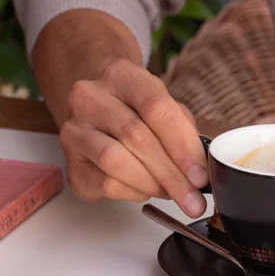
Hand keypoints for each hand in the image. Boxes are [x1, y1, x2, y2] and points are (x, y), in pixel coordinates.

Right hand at [59, 59, 208, 216]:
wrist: (100, 111)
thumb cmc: (142, 112)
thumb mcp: (169, 110)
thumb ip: (186, 135)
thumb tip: (202, 172)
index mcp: (122, 76)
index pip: (156, 109)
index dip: (182, 146)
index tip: (201, 175)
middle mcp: (90, 97)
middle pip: (137, 137)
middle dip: (172, 175)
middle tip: (193, 199)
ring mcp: (74, 129)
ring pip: (115, 161)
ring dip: (152, 183)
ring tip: (171, 191)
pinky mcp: (70, 162)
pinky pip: (104, 182)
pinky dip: (134, 191)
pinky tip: (146, 189)